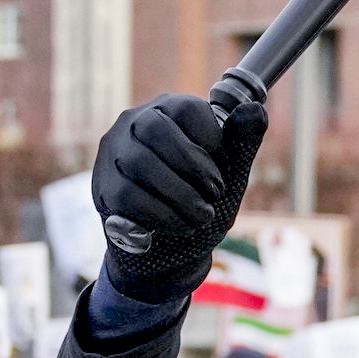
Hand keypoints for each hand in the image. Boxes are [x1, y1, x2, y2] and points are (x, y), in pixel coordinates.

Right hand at [91, 73, 272, 310]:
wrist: (173, 248)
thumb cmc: (201, 199)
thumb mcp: (229, 173)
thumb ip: (242, 142)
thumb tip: (255, 109)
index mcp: (169, 110)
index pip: (186, 109)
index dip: (213, 141)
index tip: (225, 170)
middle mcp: (134, 123)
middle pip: (155, 130)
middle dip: (193, 166)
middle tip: (216, 191)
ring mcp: (113, 154)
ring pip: (139, 163)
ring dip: (180, 195)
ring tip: (202, 215)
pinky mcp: (103, 187)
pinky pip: (127, 196)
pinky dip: (162, 215)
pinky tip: (181, 226)